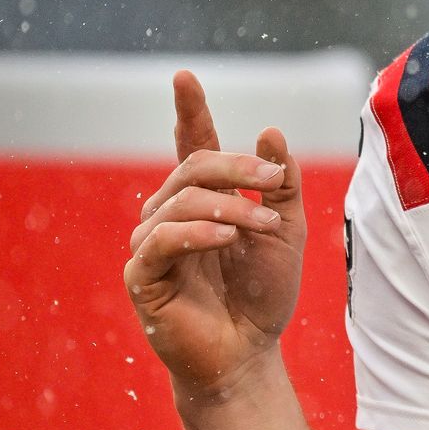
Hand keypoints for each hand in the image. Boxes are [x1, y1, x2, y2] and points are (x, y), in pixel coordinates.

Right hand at [125, 70, 307, 397]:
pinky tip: (227, 238)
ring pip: (181, 200)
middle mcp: (169, 215)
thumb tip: (269, 131)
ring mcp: (152, 244)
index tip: (185, 77)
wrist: (250, 352)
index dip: (188, 111)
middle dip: (237, 168)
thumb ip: (280, 184)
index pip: (189, 145)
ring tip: (264, 227)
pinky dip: (198, 232)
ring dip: (231, 207)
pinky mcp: (142, 276)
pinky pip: (162, 239)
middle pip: (193, 166)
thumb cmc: (264, 293)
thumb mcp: (286, 231)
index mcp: (203, 200)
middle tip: (274, 183)